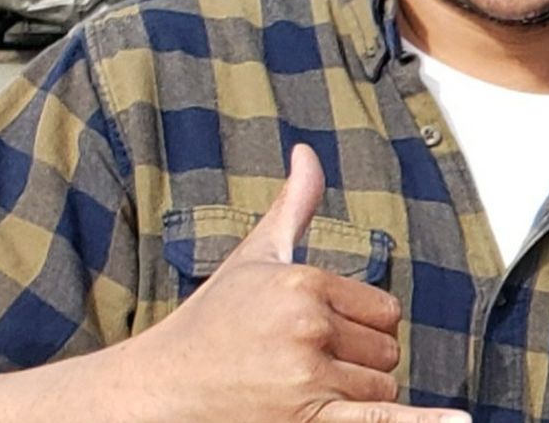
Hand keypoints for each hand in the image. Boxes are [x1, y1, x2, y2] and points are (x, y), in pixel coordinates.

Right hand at [108, 144, 468, 422]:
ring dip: (357, 394)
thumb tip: (307, 153)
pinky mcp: (305, 421)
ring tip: (304, 387)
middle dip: (361, 360)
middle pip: (387, 350)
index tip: (320, 332)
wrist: (161, 388)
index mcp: (303, 282)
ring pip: (381, 387)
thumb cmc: (211, 321)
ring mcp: (307, 376)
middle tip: (307, 362)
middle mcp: (308, 326)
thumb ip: (295, 206)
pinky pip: (378, 420)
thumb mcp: (256, 256)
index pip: (383, 309)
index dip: (362, 325)